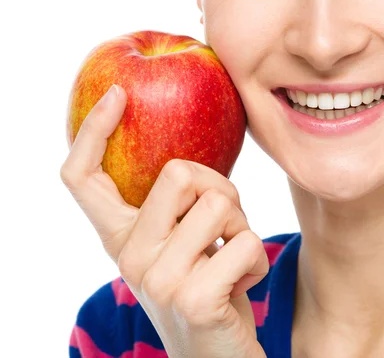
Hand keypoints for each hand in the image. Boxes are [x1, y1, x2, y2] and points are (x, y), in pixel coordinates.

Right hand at [60, 85, 268, 357]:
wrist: (217, 355)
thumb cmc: (208, 284)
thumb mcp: (184, 240)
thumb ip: (178, 203)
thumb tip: (193, 155)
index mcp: (120, 236)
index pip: (82, 178)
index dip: (94, 132)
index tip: (119, 94)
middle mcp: (128, 255)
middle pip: (179, 172)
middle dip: (220, 187)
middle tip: (226, 223)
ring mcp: (156, 279)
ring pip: (219, 202)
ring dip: (242, 225)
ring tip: (232, 256)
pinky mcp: (193, 298)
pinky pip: (246, 241)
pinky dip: (257, 258)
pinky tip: (241, 283)